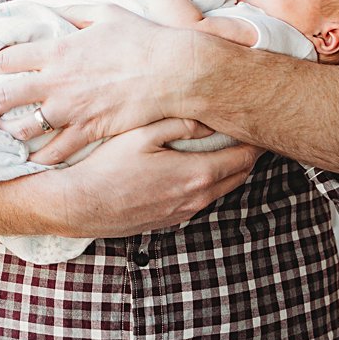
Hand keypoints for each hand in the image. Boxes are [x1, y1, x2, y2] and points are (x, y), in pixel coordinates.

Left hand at [0, 4, 197, 165]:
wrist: (173, 72)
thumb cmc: (142, 39)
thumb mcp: (105, 13)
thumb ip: (75, 10)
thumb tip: (57, 7)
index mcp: (57, 52)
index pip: (6, 60)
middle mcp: (56, 83)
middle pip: (3, 97)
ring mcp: (71, 110)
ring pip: (23, 129)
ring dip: (8, 133)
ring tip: (2, 136)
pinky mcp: (89, 131)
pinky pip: (55, 152)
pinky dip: (41, 157)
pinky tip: (33, 159)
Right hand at [46, 119, 260, 236]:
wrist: (81, 205)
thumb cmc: (106, 167)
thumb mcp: (141, 136)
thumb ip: (178, 125)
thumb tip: (207, 119)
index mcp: (196, 173)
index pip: (243, 156)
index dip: (255, 140)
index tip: (257, 124)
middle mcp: (197, 197)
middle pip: (240, 175)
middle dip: (248, 154)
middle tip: (247, 133)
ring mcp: (184, 212)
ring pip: (222, 190)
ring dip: (229, 169)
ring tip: (226, 147)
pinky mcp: (170, 220)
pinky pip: (202, 200)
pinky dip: (210, 183)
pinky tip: (196, 168)